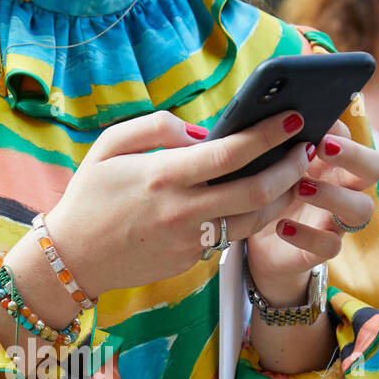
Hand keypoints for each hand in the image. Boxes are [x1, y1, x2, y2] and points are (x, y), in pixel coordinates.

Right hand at [45, 109, 316, 299]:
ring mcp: (189, 241)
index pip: (230, 153)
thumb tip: (202, 132)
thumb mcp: (109, 147)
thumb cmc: (89, 196)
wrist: (72, 258)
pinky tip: (266, 198)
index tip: (292, 118)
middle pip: (255, 191)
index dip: (267, 134)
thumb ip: (156, 127)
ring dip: (282, 196)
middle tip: (306, 147)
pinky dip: (254, 217)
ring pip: (253, 221)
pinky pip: (231, 236)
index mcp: (163, 176)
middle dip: (290, 167)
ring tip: (297, 173)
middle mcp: (182, 211)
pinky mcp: (191, 260)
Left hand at [244, 119, 378, 304]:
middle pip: (375, 168)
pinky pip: (330, 246)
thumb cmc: (267, 191)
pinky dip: (308, 236)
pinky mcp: (322, 249)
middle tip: (323, 147)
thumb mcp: (270, 164)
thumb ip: (280, 142)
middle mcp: (344, 188)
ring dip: (333, 195)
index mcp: (333, 162)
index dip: (342, 130)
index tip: (318, 120)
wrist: (255, 241)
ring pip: (361, 209)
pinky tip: (282, 226)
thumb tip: (275, 114)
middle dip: (354, 155)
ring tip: (300, 188)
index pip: (356, 138)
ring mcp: (337, 220)